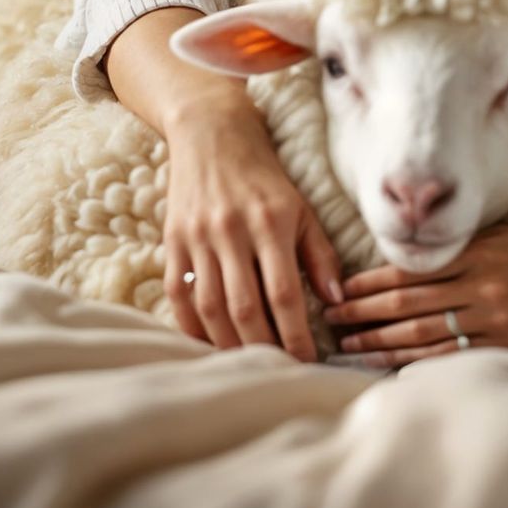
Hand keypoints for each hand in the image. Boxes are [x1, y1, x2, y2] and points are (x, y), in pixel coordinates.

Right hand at [162, 106, 343, 364]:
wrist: (213, 134)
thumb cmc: (266, 176)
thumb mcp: (301, 207)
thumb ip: (319, 254)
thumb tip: (335, 300)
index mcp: (271, 222)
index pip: (285, 292)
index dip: (296, 333)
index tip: (308, 362)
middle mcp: (232, 231)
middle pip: (245, 307)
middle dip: (263, 347)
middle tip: (278, 373)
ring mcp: (198, 237)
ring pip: (210, 306)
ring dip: (228, 343)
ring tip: (247, 365)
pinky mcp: (172, 239)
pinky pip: (177, 293)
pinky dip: (190, 325)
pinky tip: (207, 344)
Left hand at [322, 225, 507, 368]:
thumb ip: (468, 244)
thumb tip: (418, 252)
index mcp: (481, 252)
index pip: (413, 267)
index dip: (372, 281)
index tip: (342, 290)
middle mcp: (482, 285)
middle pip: (409, 300)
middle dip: (364, 312)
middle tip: (330, 321)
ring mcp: (493, 320)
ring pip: (422, 332)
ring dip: (379, 341)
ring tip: (348, 348)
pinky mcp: (504, 348)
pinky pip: (450, 358)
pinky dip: (415, 362)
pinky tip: (388, 367)